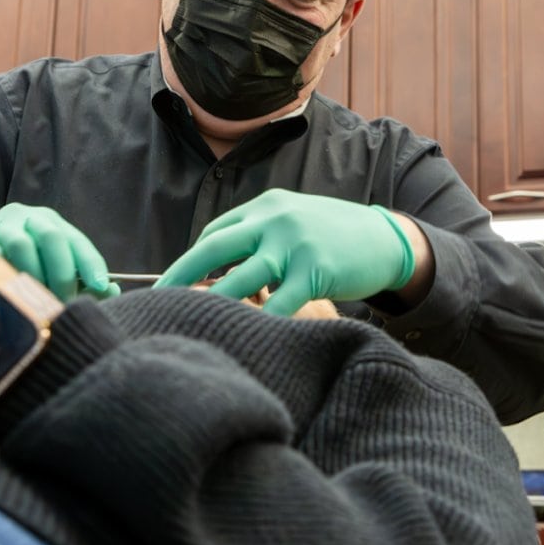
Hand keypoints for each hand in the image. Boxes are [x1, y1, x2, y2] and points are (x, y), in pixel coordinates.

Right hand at [0, 203, 119, 300]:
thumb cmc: (20, 267)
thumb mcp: (51, 268)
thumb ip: (81, 281)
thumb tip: (111, 293)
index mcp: (51, 221)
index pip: (77, 241)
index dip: (91, 264)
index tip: (100, 287)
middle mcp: (26, 217)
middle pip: (52, 238)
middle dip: (62, 274)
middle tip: (62, 303)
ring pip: (21, 245)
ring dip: (33, 277)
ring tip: (35, 302)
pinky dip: (5, 277)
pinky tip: (11, 296)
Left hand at [155, 189, 414, 315]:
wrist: (387, 240)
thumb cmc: (335, 237)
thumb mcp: (294, 222)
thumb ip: (260, 238)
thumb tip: (221, 272)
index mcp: (266, 207)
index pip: (216, 233)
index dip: (192, 261)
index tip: (174, 284)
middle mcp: (274, 220)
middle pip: (214, 248)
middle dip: (180, 275)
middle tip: (156, 301)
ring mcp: (294, 244)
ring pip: (239, 279)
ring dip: (211, 303)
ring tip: (190, 324)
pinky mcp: (315, 271)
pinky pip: (279, 304)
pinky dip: (261, 323)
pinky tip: (247, 337)